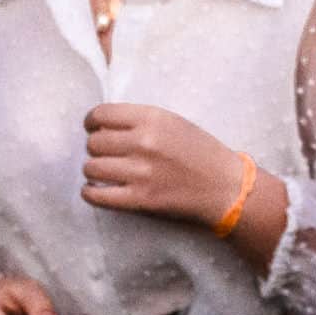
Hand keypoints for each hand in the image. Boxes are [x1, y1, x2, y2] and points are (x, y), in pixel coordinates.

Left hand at [81, 102, 245, 225]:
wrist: (225, 187)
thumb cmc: (200, 152)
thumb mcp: (173, 122)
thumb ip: (140, 120)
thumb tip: (101, 125)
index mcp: (153, 118)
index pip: (102, 114)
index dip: (92, 122)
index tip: (93, 128)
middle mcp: (144, 142)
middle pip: (94, 142)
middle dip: (95, 148)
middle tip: (105, 153)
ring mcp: (141, 172)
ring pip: (91, 168)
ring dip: (93, 170)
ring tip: (103, 172)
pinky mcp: (140, 199)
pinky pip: (98, 196)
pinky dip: (90, 193)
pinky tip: (94, 190)